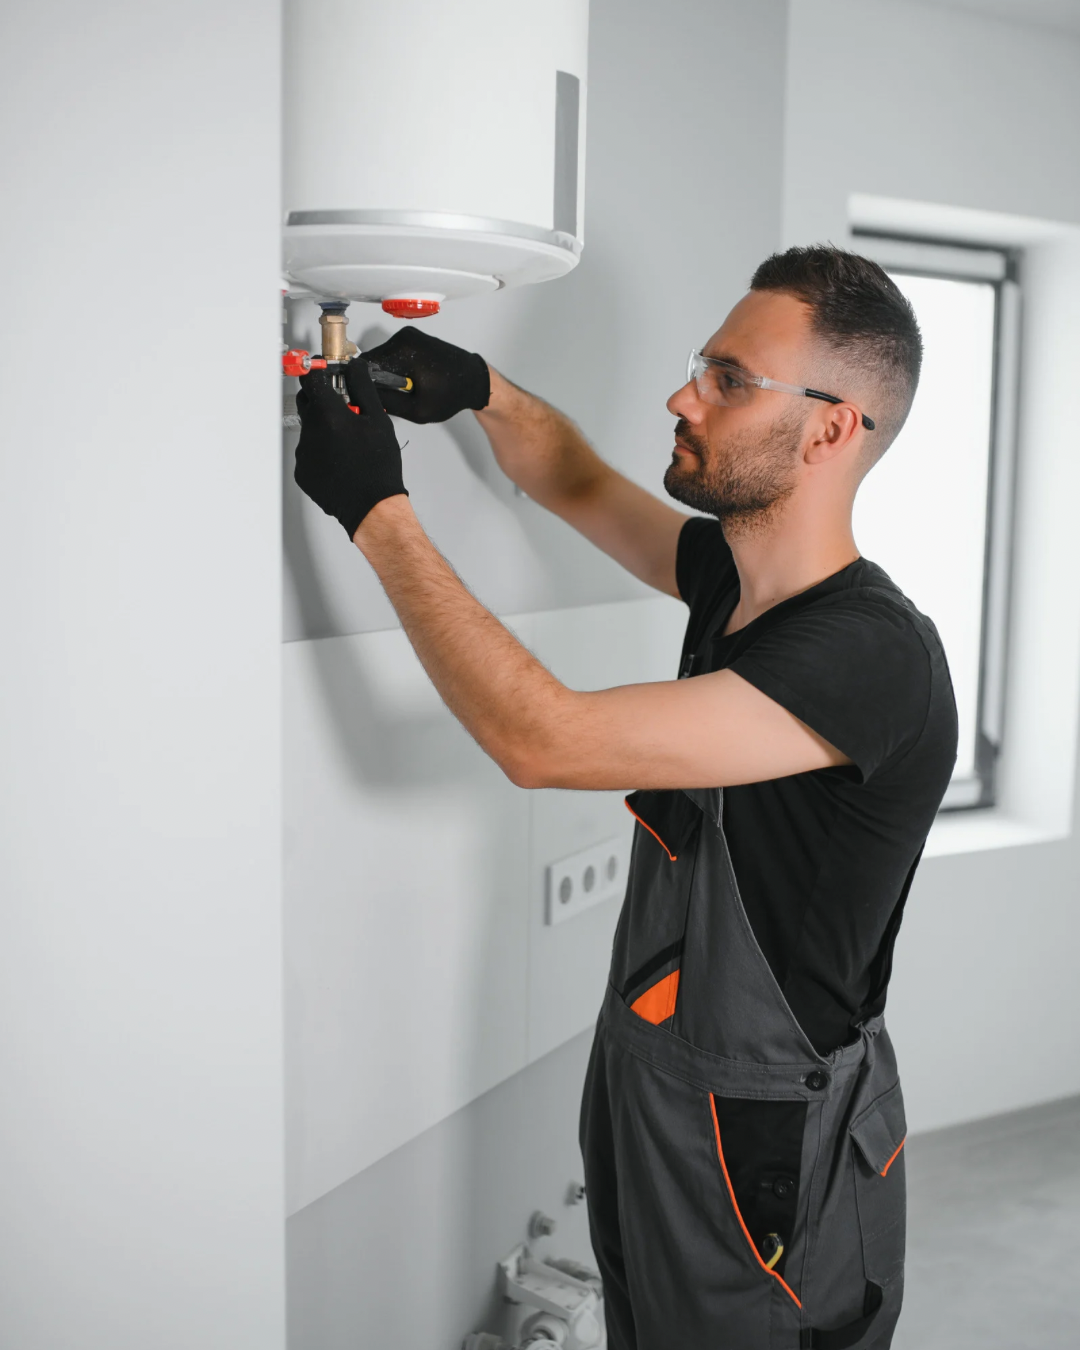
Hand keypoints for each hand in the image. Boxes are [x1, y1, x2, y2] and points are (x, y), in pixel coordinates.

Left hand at [294, 358, 406, 538]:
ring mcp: (303, 453)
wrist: (371, 506)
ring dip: (324, 428)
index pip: (311, 379)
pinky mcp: (302, 472)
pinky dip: (321, 451)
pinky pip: (308, 452)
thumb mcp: (378, 420)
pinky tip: (340, 460)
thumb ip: (363, 387)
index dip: (319, 372)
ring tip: (348, 444)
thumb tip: (355, 368)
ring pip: (309, 428)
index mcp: (328, 414)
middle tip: (345, 410)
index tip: (326, 373)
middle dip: (323, 400)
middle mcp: (310, 431)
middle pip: (307, 402)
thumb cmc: (378, 467)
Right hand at [361, 327, 489, 423]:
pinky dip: (394, 369)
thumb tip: (364, 396)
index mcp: (403, 350)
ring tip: (403, 391)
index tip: (367, 397)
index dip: (362, 382)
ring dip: (385, 375)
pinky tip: (408, 382)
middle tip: (391, 398)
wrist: (474, 379)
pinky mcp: (412, 338)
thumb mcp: (417, 410)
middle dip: (375, 380)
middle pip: (372, 360)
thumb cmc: (452, 394)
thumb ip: (388, 403)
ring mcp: (408, 335)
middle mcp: (403, 337)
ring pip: (381, 358)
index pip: (365, 364)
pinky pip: (392, 355)